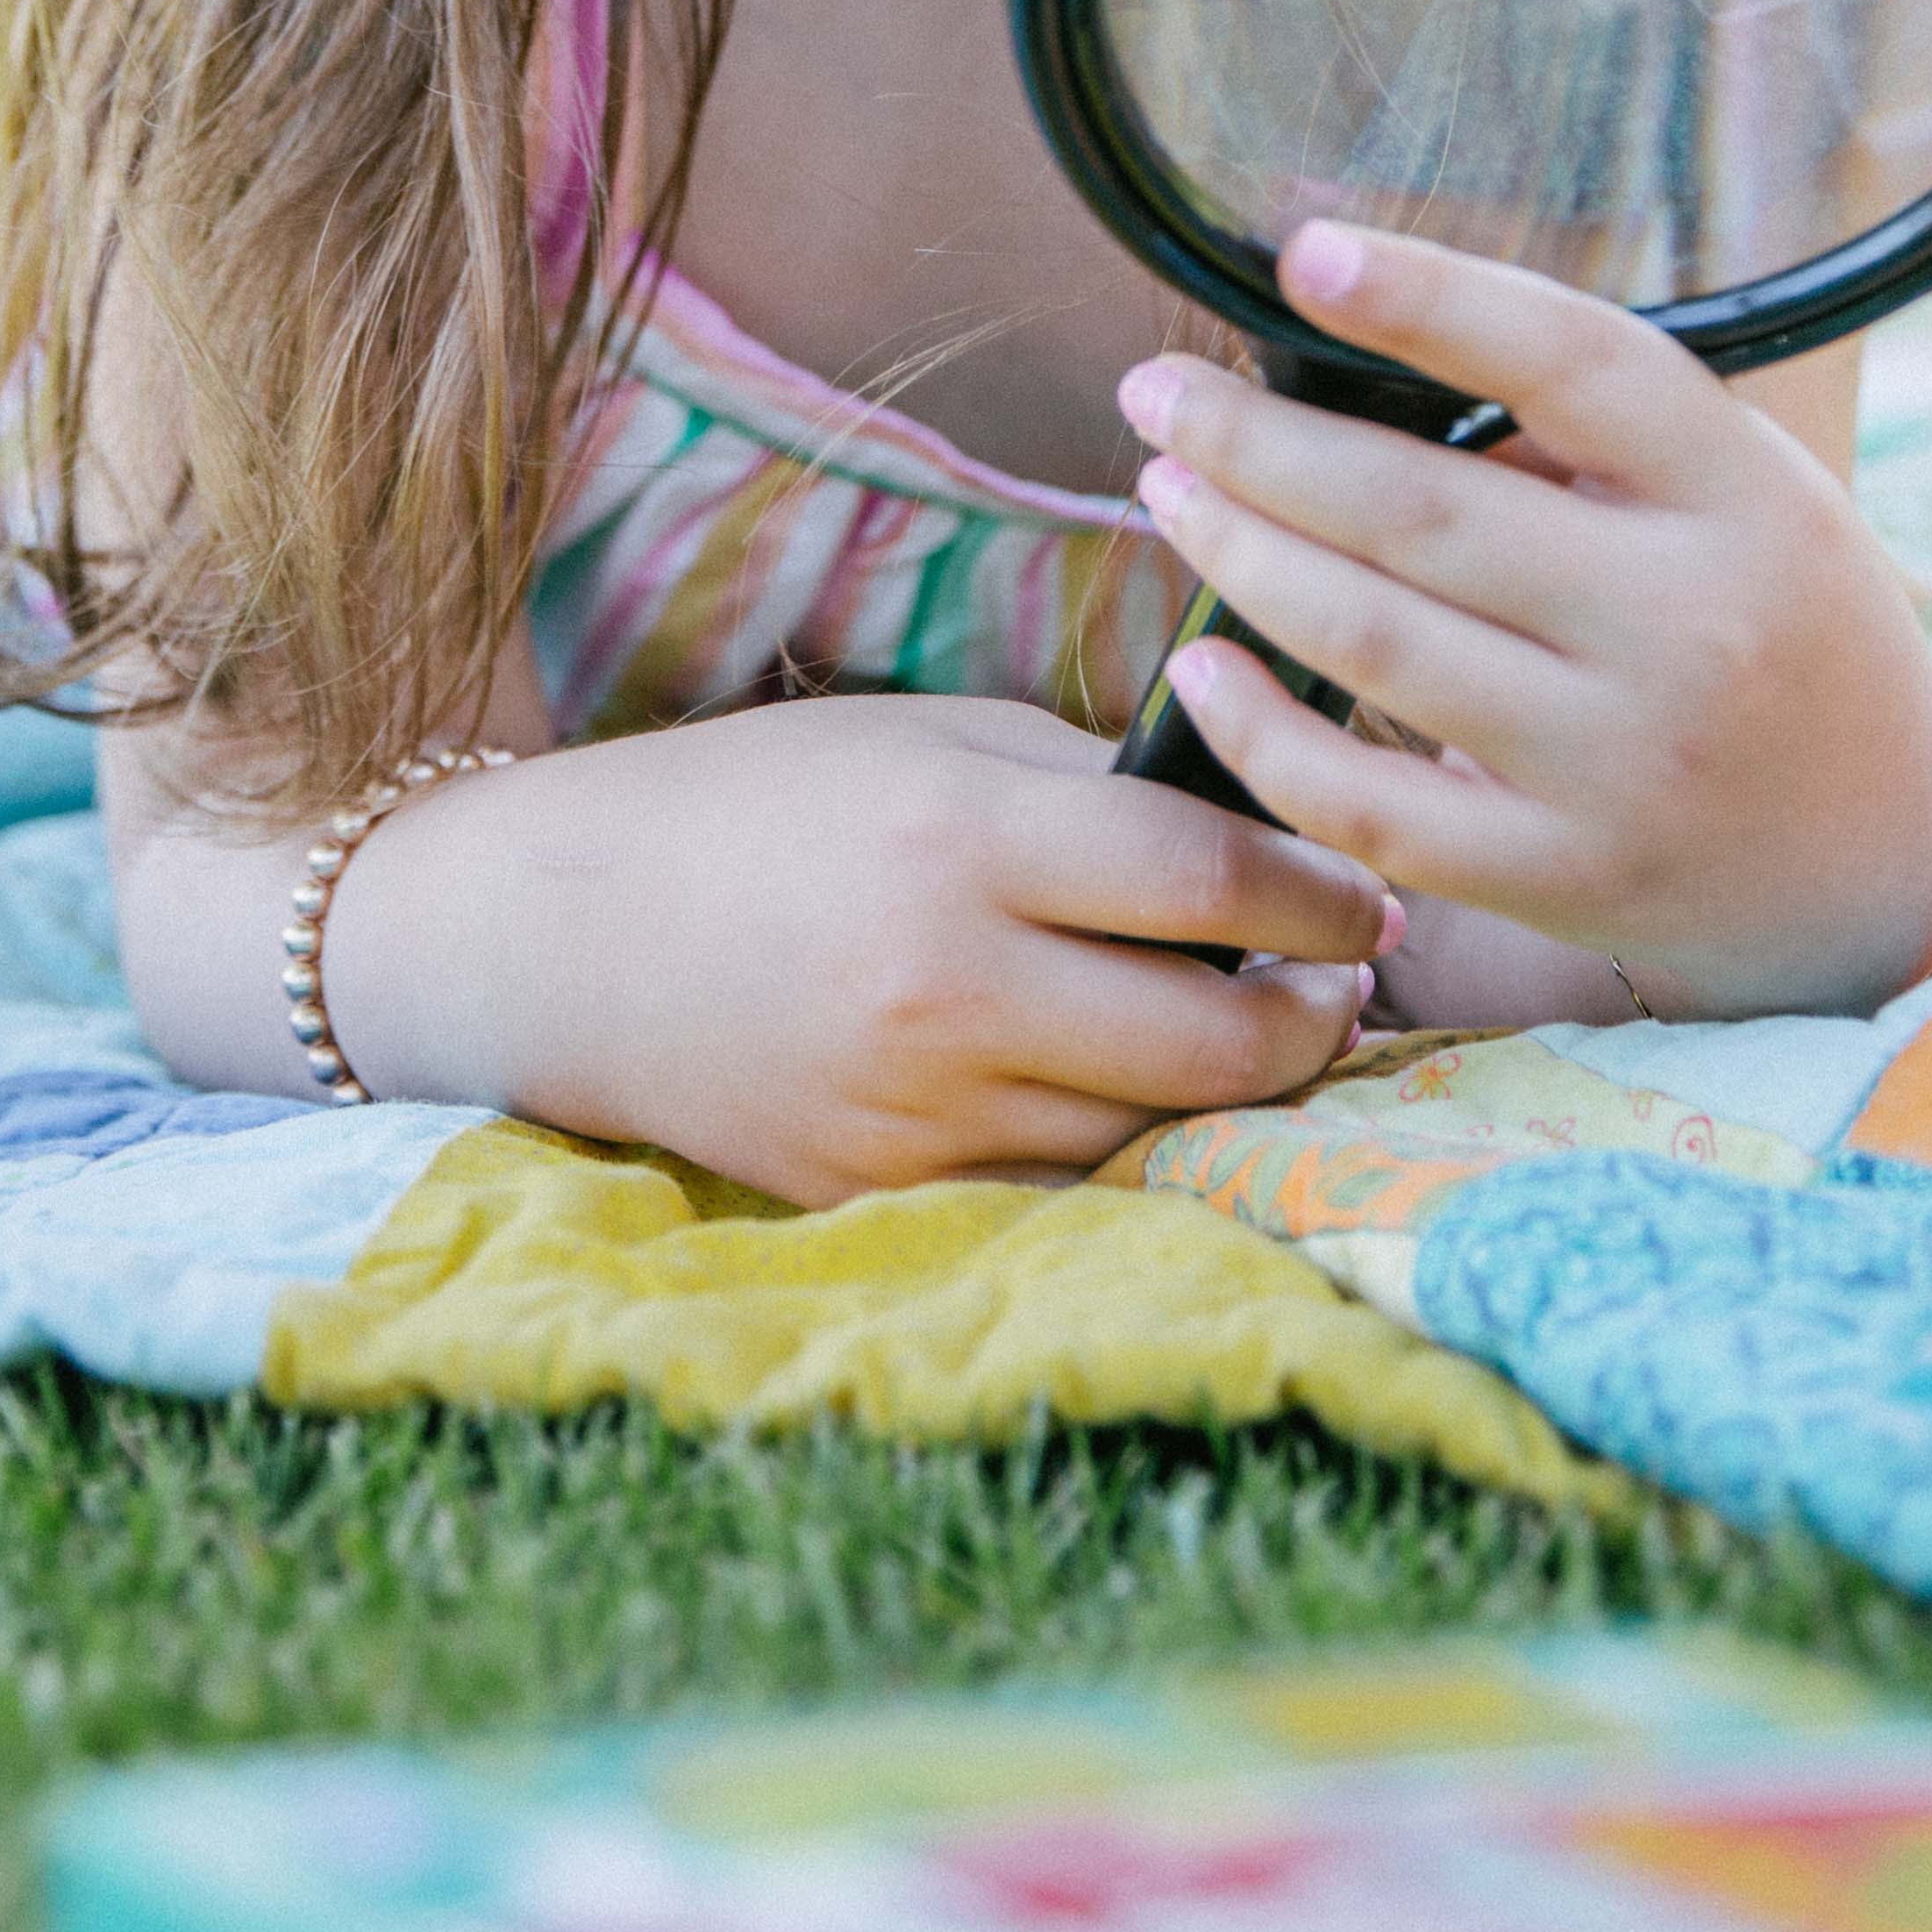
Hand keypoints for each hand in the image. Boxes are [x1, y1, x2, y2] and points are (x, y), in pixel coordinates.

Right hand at [319, 697, 1398, 1207]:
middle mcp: (947, 985)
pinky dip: (1124, 1151)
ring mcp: (916, 1108)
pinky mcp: (888, 1191)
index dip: (1320, 892)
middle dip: (1316, 1017)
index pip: (1207, 878)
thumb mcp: (931, 740)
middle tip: (1345, 984)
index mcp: (963, 839)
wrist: (572, 936)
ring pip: (1153, 1127)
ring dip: (1228, 1088)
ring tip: (1254, 1030)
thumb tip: (1263, 824)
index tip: (1359, 894)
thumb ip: (1092, 785)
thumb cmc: (772, 803)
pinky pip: (1063, 1189)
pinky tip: (1140, 1095)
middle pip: (1215, 1038)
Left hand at [1116, 221, 1931, 1021]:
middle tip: (1159, 394)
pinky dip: (1263, 734)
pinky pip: (1369, 806)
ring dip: (1240, 554)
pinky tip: (1202, 665)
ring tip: (1167, 486)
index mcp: (1742, 494)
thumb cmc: (1777, 632)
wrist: (1869, 873)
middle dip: (1257, 442)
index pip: (1574, 360)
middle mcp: (1689, 624)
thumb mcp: (1745, 500)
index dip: (1433, 298)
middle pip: (1423, 509)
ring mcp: (1623, 762)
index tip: (1305, 253)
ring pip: (1375, 641)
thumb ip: (1594, 439)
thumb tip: (1373, 365)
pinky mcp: (1564, 877)